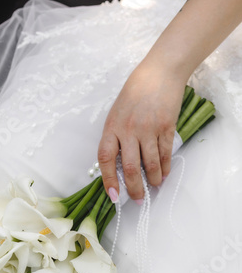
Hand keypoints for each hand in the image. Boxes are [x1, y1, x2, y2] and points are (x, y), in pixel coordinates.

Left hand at [98, 62, 185, 203]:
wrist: (160, 72)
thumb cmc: (135, 92)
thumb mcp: (117, 113)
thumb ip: (116, 137)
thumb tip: (119, 165)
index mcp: (112, 127)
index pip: (106, 159)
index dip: (108, 180)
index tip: (113, 196)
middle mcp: (129, 130)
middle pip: (130, 168)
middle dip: (134, 189)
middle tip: (138, 200)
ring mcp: (149, 129)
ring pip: (150, 164)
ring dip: (152, 180)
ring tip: (153, 188)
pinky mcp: (166, 127)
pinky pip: (165, 154)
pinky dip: (165, 168)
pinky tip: (164, 175)